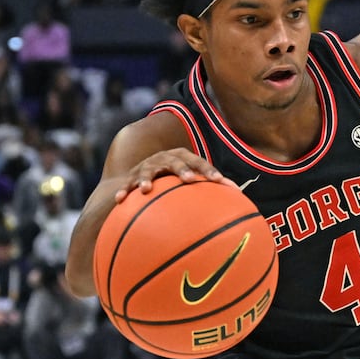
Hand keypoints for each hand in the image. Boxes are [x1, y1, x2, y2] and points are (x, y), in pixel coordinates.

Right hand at [115, 148, 235, 201]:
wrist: (146, 172)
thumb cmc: (177, 178)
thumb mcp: (191, 179)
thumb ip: (212, 186)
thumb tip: (240, 194)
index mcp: (184, 158)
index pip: (199, 162)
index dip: (209, 170)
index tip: (218, 181)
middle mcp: (166, 158)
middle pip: (175, 161)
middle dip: (182, 169)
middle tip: (188, 180)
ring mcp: (148, 165)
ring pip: (148, 170)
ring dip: (146, 178)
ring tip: (145, 189)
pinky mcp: (132, 176)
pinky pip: (126, 184)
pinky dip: (123, 191)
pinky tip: (119, 200)